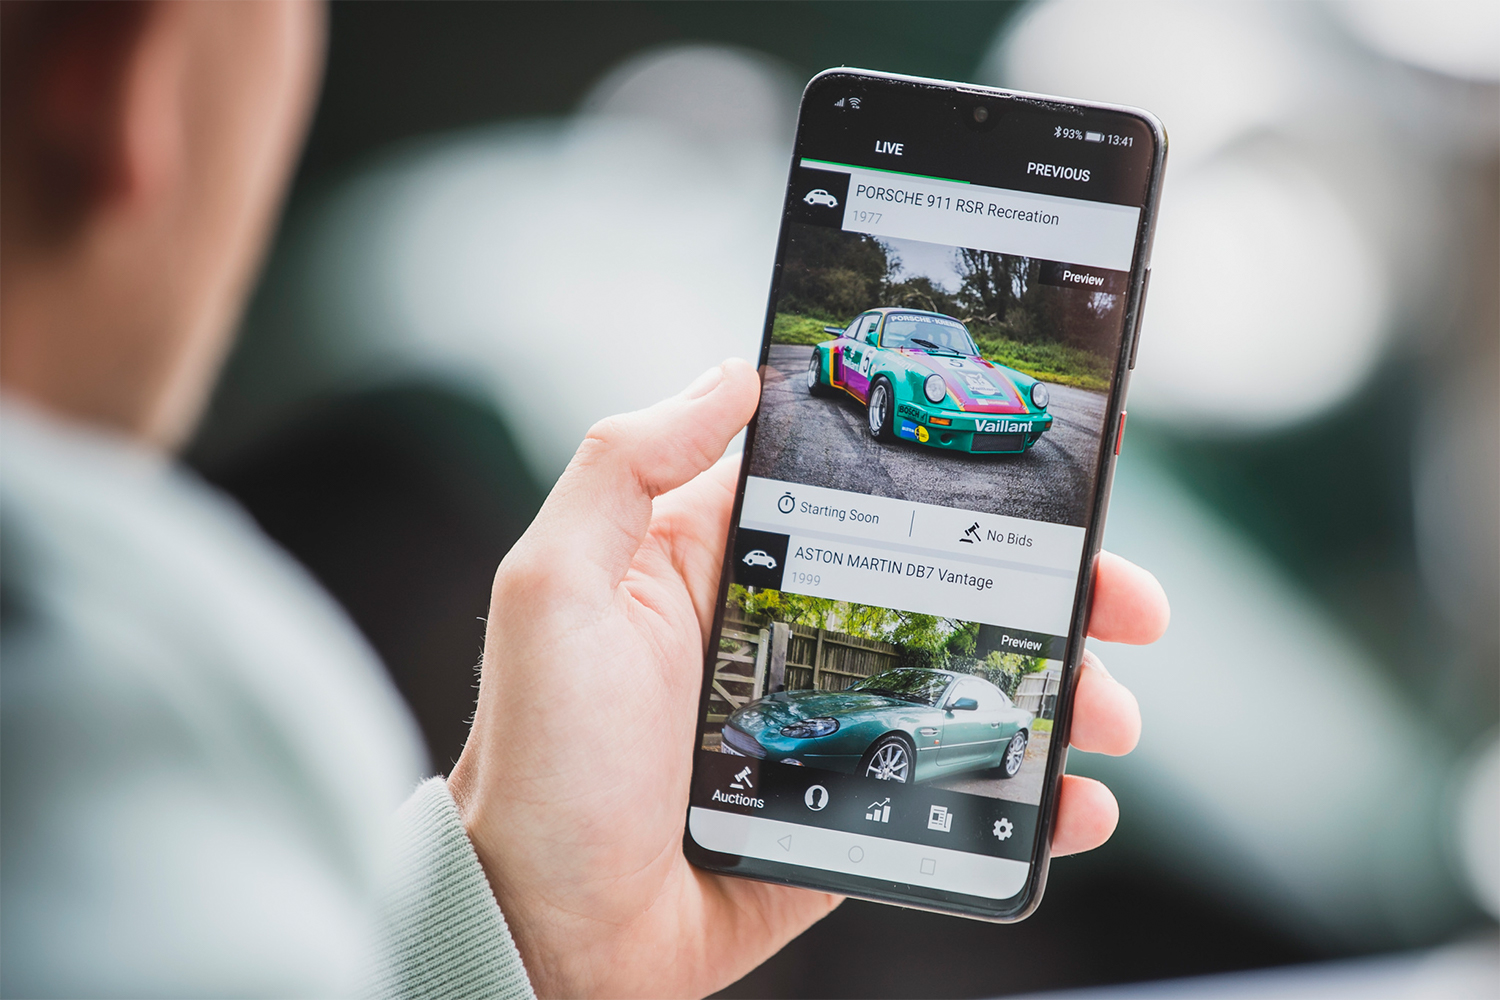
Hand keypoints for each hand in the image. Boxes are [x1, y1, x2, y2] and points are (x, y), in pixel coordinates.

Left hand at [449, 360, 1168, 998]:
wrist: (550, 935)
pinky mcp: (850, 804)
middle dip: (1051, 586)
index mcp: (723, 562)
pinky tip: (1076, 799)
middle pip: (947, 586)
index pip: (864, 493)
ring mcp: (827, 722)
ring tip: (1112, 712)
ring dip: (1059, 687)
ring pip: (970, 681)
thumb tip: (728, 375)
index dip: (963, 480)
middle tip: (1130, 602)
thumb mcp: (553, 591)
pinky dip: (1028, 792)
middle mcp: (786, 630)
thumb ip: (626, 467)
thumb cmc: (540, 764)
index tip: (1058, 471)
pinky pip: (957, 785)